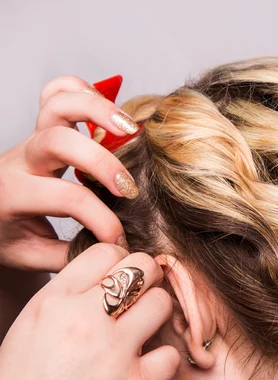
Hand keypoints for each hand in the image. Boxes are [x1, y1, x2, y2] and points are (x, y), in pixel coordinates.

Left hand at [0, 76, 139, 271]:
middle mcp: (20, 159)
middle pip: (60, 140)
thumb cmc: (6, 235)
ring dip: (100, 109)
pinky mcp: (42, 126)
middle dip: (103, 162)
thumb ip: (71, 256)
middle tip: (129, 188)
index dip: (102, 220)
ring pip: (59, 103)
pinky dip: (84, 91)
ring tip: (131, 129)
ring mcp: (31, 137)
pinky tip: (108, 113)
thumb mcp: (31, 256)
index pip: (67, 198)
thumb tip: (115, 253)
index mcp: (12, 194)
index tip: (118, 240)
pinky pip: (57, 92)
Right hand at [0, 244, 180, 379]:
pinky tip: (143, 365)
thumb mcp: (36, 319)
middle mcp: (85, 321)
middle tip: (140, 296)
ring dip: (155, 315)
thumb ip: (73, 290)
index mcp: (56, 301)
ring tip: (141, 329)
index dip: (119, 262)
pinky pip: (170, 355)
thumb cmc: (27, 374)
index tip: (119, 279)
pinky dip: (161, 361)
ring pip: (162, 303)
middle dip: (147, 278)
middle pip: (143, 268)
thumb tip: (115, 268)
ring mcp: (112, 352)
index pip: (107, 252)